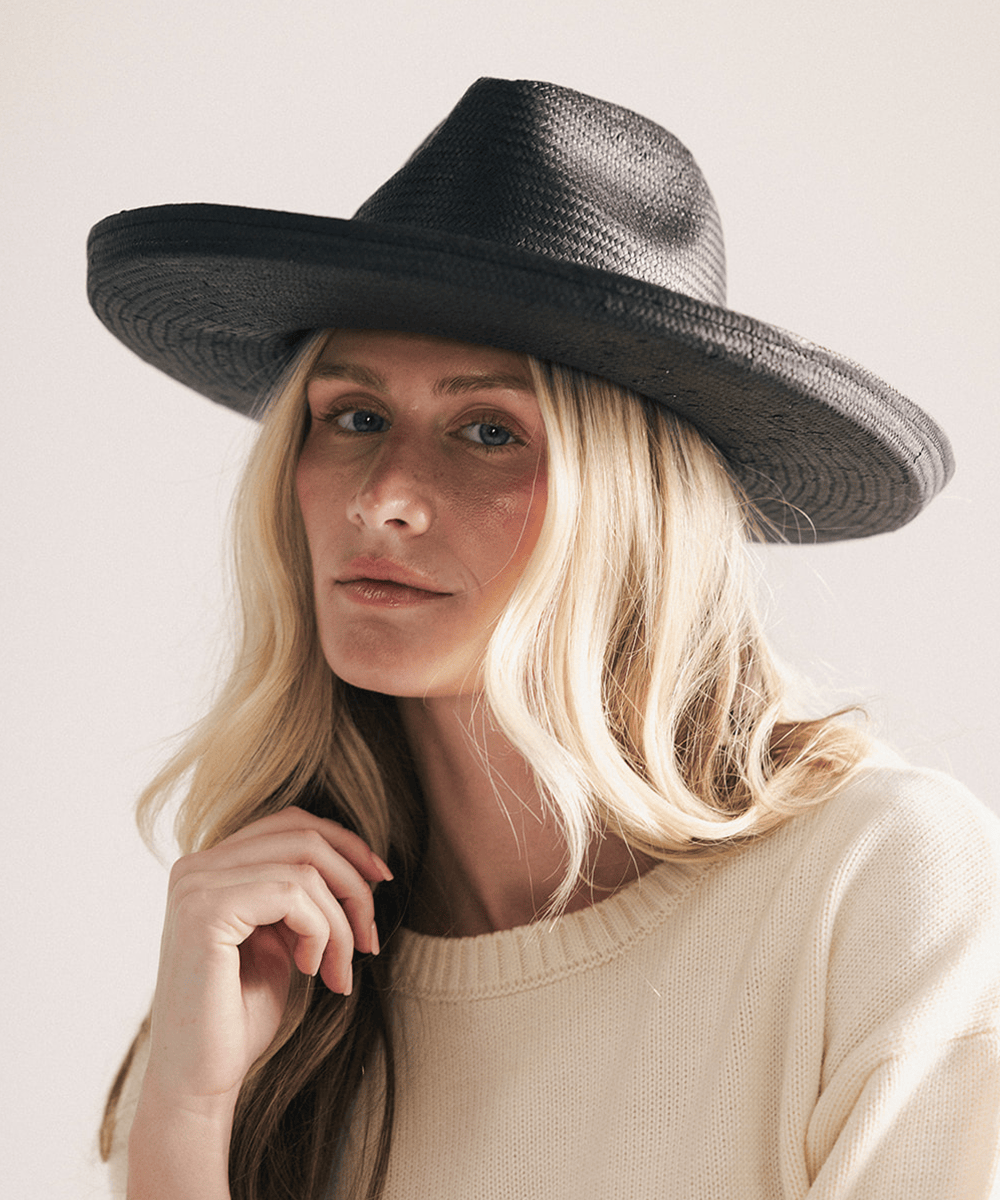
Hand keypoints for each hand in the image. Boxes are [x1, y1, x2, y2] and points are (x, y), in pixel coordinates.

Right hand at [142, 806, 391, 1112]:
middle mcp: (195, 866)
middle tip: (370, 939)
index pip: (292, 823)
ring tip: (339, 969)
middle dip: (354, 884)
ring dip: (341, 922)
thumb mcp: (280, 940)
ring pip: (306, 867)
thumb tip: (359, 863)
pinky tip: (311, 970)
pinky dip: (320, 932)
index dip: (346, 844)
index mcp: (210, 867)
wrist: (198, 1082)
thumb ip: (300, 896)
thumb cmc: (239, 1017)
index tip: (382, 880)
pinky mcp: (205, 911)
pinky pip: (293, 894)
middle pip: (305, 837)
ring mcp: (196, 885)